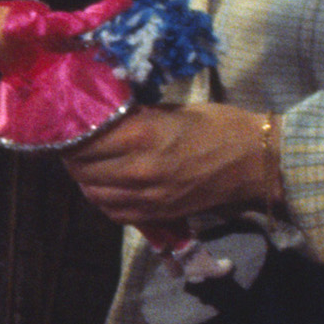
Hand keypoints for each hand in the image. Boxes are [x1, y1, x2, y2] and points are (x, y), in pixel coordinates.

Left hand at [63, 103, 269, 222]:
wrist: (256, 161)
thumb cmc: (219, 126)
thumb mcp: (173, 110)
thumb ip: (136, 118)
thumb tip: (106, 118)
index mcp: (141, 136)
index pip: (85, 139)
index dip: (70, 132)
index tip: (67, 124)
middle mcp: (138, 170)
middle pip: (82, 168)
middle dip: (72, 155)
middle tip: (72, 142)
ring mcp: (147, 196)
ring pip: (94, 193)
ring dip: (84, 178)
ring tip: (85, 164)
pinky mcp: (158, 213)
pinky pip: (114, 211)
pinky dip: (102, 199)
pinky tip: (103, 186)